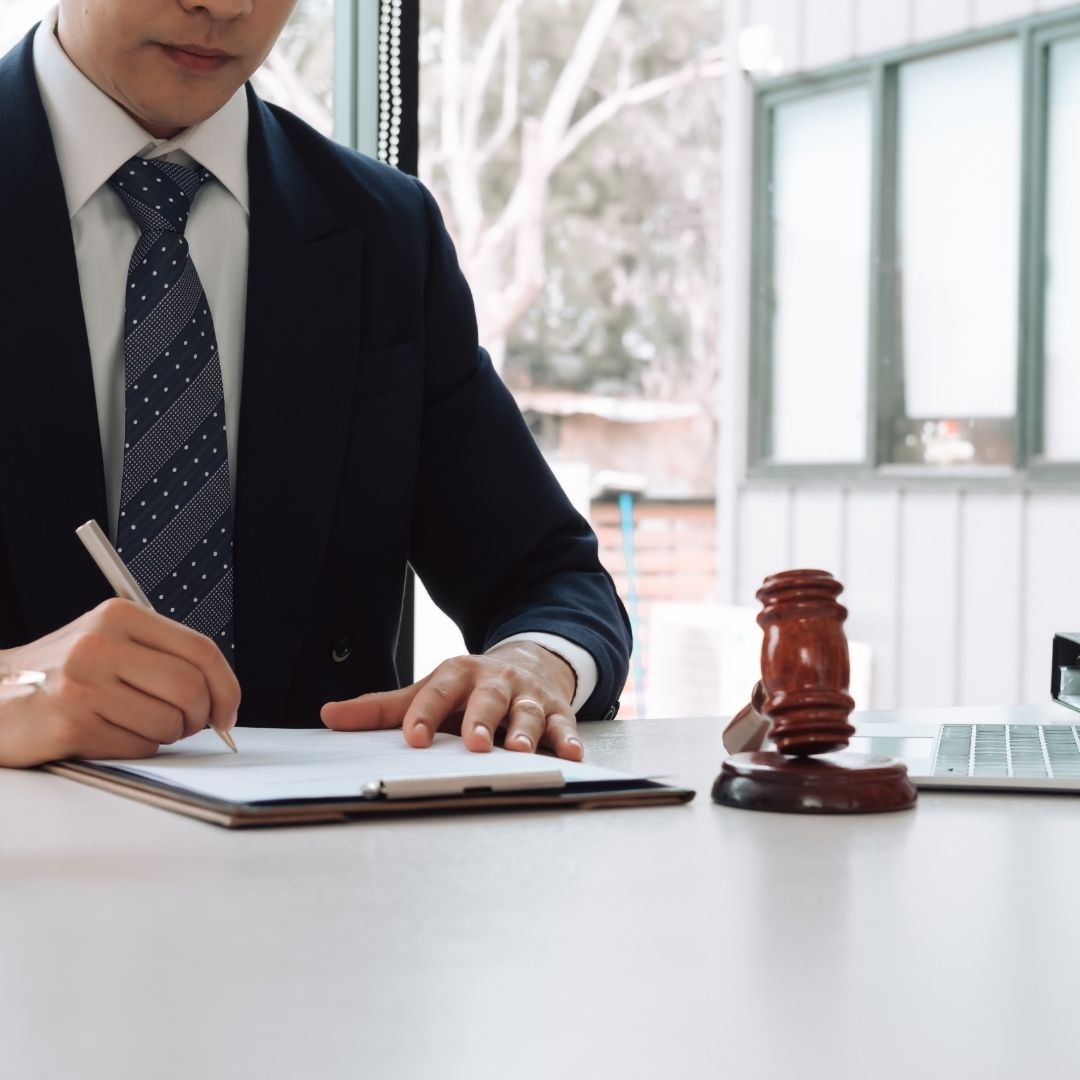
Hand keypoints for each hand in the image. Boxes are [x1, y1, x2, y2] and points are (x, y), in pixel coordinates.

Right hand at [0, 599, 240, 767]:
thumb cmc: (60, 673)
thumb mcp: (108, 642)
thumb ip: (161, 656)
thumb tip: (219, 693)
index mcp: (119, 616)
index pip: (201, 649)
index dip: (226, 687)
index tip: (228, 711)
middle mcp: (100, 644)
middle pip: (190, 688)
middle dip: (199, 717)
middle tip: (187, 725)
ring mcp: (83, 684)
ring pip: (167, 723)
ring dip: (163, 735)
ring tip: (134, 725)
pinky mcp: (71, 723)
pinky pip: (136, 747)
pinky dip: (134, 749)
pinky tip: (107, 734)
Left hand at [321, 641, 583, 759]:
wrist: (530, 662)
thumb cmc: (471, 687)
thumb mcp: (429, 689)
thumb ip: (382, 708)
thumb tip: (329, 716)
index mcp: (458, 674)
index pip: (438, 692)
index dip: (425, 714)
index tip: (413, 738)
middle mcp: (495, 682)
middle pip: (488, 699)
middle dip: (482, 720)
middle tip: (474, 742)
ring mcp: (528, 696)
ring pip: (528, 713)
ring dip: (526, 731)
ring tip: (521, 751)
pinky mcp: (558, 712)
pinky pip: (565, 726)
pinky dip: (568, 740)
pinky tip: (570, 754)